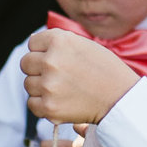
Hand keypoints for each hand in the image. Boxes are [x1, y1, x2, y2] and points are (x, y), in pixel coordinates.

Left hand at [22, 30, 140, 126]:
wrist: (120, 98)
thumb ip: (58, 41)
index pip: (32, 43)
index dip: (43, 51)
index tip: (56, 59)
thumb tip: (33, 40)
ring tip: (62, 89)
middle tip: (58, 76)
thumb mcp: (83, 44)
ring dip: (40, 88)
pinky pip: (32, 104)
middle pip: (26, 63)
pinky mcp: (49, 106)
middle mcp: (51, 61)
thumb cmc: (105, 70)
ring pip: (28, 84)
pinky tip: (60, 101)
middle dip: (38, 69)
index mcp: (60, 41)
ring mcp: (48, 85)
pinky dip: (42, 105)